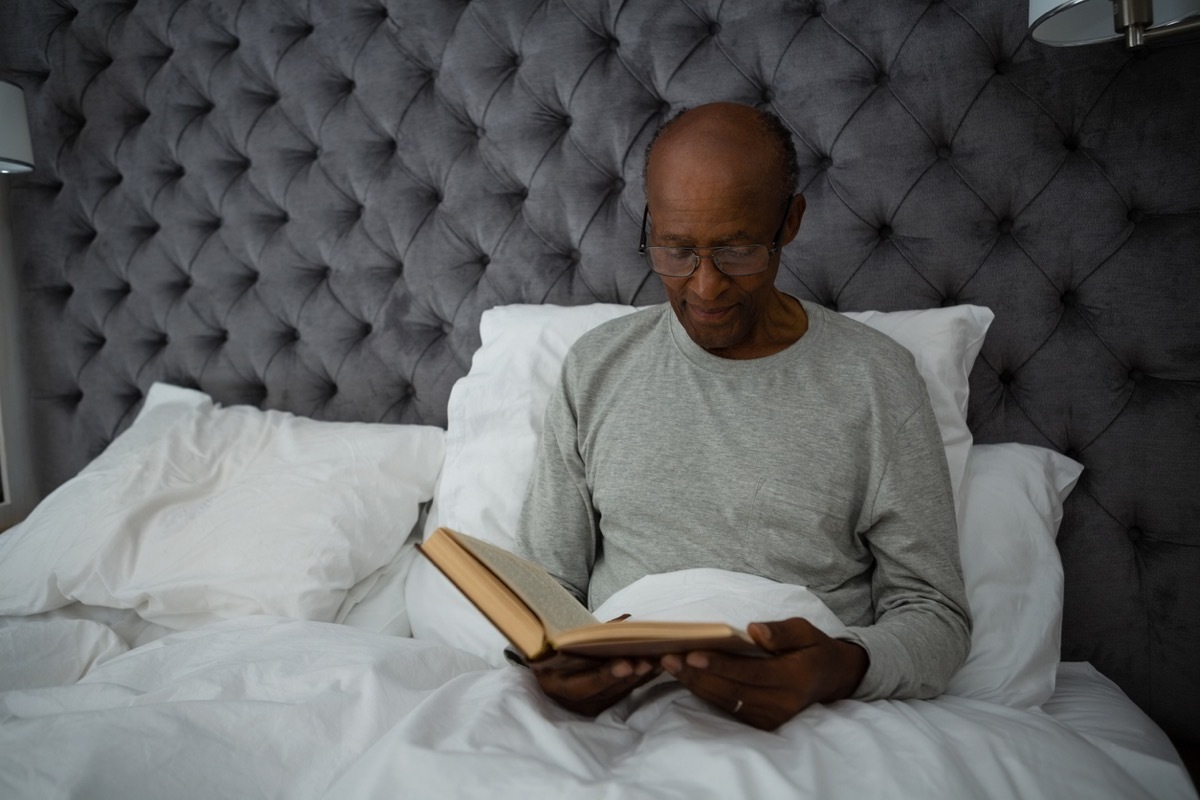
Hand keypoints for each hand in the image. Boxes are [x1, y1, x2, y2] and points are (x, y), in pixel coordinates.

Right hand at [529, 614, 661, 715]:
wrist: (550, 666)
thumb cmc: (556, 650)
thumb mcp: (564, 641)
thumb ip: (592, 634)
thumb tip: (626, 621)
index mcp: (556, 684)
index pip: (582, 685)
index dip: (605, 675)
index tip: (625, 664)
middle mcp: (575, 700)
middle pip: (606, 690)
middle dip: (630, 675)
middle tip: (649, 661)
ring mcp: (592, 704)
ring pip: (620, 691)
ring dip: (641, 677)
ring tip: (659, 660)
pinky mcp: (606, 703)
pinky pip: (626, 691)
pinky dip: (642, 678)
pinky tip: (658, 666)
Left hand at [661, 617, 867, 730]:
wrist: (830, 679)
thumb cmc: (813, 649)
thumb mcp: (805, 631)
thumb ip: (781, 632)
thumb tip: (754, 630)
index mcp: (794, 677)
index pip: (750, 673)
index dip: (720, 665)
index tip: (692, 654)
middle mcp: (782, 703)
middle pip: (732, 691)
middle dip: (697, 675)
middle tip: (668, 658)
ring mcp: (771, 717)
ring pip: (726, 702)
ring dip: (695, 685)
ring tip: (670, 666)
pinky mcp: (762, 723)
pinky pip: (728, 709)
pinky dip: (705, 693)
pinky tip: (686, 678)